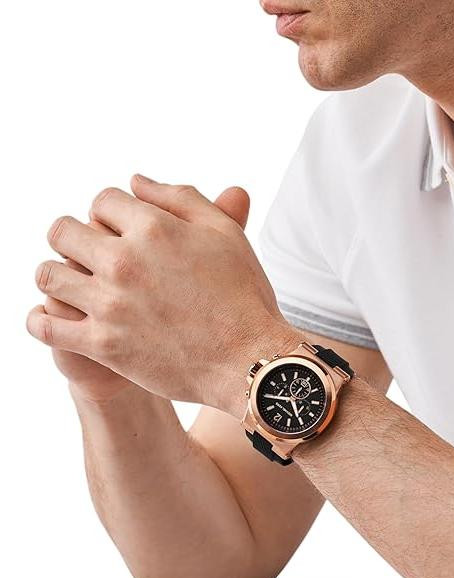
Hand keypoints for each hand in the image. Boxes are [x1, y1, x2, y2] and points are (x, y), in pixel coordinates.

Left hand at [27, 176, 297, 412]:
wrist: (250, 360)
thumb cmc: (245, 297)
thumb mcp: (225, 235)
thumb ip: (181, 198)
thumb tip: (136, 181)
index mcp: (154, 228)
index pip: (103, 200)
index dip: (113, 213)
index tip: (123, 230)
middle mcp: (124, 261)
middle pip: (64, 231)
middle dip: (76, 237)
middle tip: (92, 254)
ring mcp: (109, 304)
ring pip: (48, 274)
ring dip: (59, 273)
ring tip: (76, 284)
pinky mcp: (103, 345)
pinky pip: (45, 325)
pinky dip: (43, 319)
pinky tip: (56, 316)